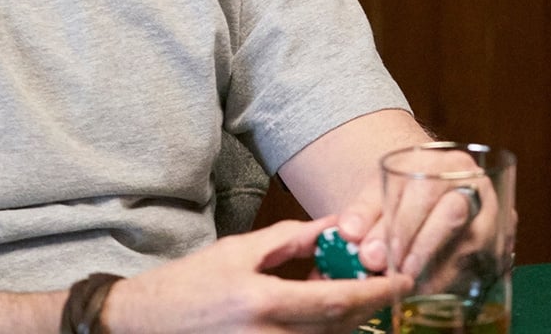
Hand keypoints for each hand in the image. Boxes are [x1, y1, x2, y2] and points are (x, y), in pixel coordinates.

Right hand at [105, 217, 404, 333]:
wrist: (147, 323)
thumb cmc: (190, 283)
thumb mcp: (240, 250)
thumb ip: (292, 239)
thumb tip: (335, 226)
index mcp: (262, 302)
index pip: (336, 301)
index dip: (376, 292)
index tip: (402, 279)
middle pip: (339, 326)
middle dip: (370, 305)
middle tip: (388, 281)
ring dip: (348, 318)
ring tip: (354, 290)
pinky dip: (325, 328)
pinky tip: (324, 309)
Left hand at [371, 149, 504, 289]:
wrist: (432, 191)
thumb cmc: (403, 195)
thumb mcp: (379, 193)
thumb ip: (363, 212)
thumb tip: (347, 232)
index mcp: (436, 162)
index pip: (421, 192)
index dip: (396, 226)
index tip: (369, 254)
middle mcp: (469, 179)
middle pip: (451, 213)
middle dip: (418, 246)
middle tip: (389, 271)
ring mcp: (489, 208)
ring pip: (470, 238)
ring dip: (435, 265)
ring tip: (405, 282)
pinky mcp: (499, 234)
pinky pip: (481, 258)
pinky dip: (451, 276)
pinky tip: (426, 287)